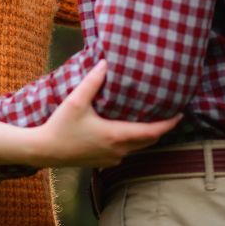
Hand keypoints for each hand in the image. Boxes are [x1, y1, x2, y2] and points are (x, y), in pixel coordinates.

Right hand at [23, 62, 181, 168]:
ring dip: (146, 136)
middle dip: (161, 130)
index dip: (168, 124)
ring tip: (149, 119)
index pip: (152, 132)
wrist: (44, 150)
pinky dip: (132, 142)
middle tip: (168, 115)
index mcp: (116, 135)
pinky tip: (126, 130)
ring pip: (137, 148)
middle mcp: (118, 150)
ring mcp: (111, 158)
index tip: (180, 115)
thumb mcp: (76, 101)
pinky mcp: (103, 162)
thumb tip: (106, 63)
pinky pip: (125, 152)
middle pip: (149, 142)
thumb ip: (92, 81)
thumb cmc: (60, 126)